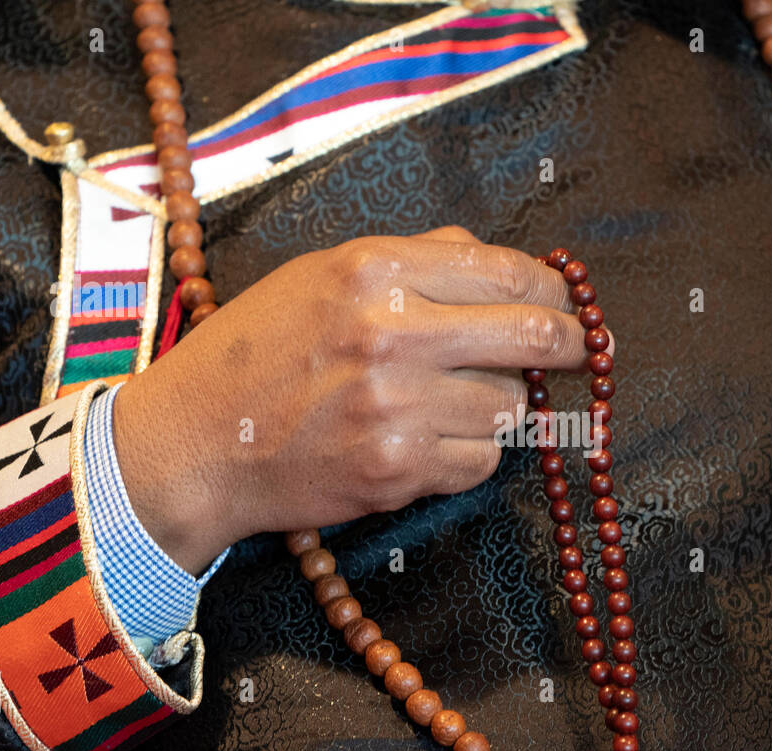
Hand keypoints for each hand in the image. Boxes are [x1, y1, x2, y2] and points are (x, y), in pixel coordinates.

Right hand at [112, 227, 607, 573]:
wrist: (192, 443)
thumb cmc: (254, 354)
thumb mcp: (321, 274)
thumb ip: (414, 258)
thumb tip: (491, 258)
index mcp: (374, 270)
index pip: (508, 272)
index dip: (554, 291)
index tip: (566, 304)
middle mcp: (392, 334)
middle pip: (534, 338)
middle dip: (571, 345)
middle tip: (579, 351)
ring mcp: (397, 408)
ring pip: (510, 406)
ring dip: (498, 405)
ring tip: (453, 402)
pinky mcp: (397, 471)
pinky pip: (482, 461)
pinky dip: (470, 453)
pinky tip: (430, 442)